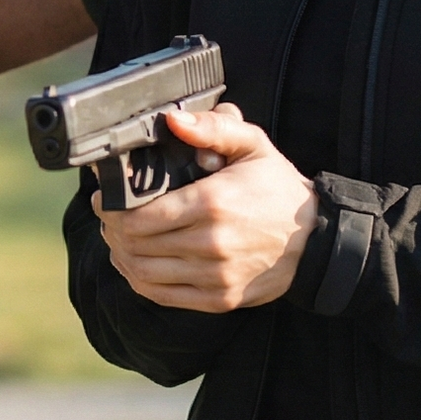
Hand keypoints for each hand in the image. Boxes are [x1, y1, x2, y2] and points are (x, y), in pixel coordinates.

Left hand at [94, 103, 315, 311]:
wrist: (316, 238)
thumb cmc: (277, 188)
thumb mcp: (252, 144)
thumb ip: (211, 128)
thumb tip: (173, 120)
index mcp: (213, 203)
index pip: (142, 215)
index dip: (113, 208)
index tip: (104, 198)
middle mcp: (211, 243)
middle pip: (138, 244)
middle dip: (113, 229)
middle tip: (108, 217)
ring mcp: (215, 276)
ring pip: (145, 272)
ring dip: (122, 255)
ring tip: (117, 239)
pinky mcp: (220, 299)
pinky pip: (164, 296)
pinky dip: (140, 281)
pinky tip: (135, 265)